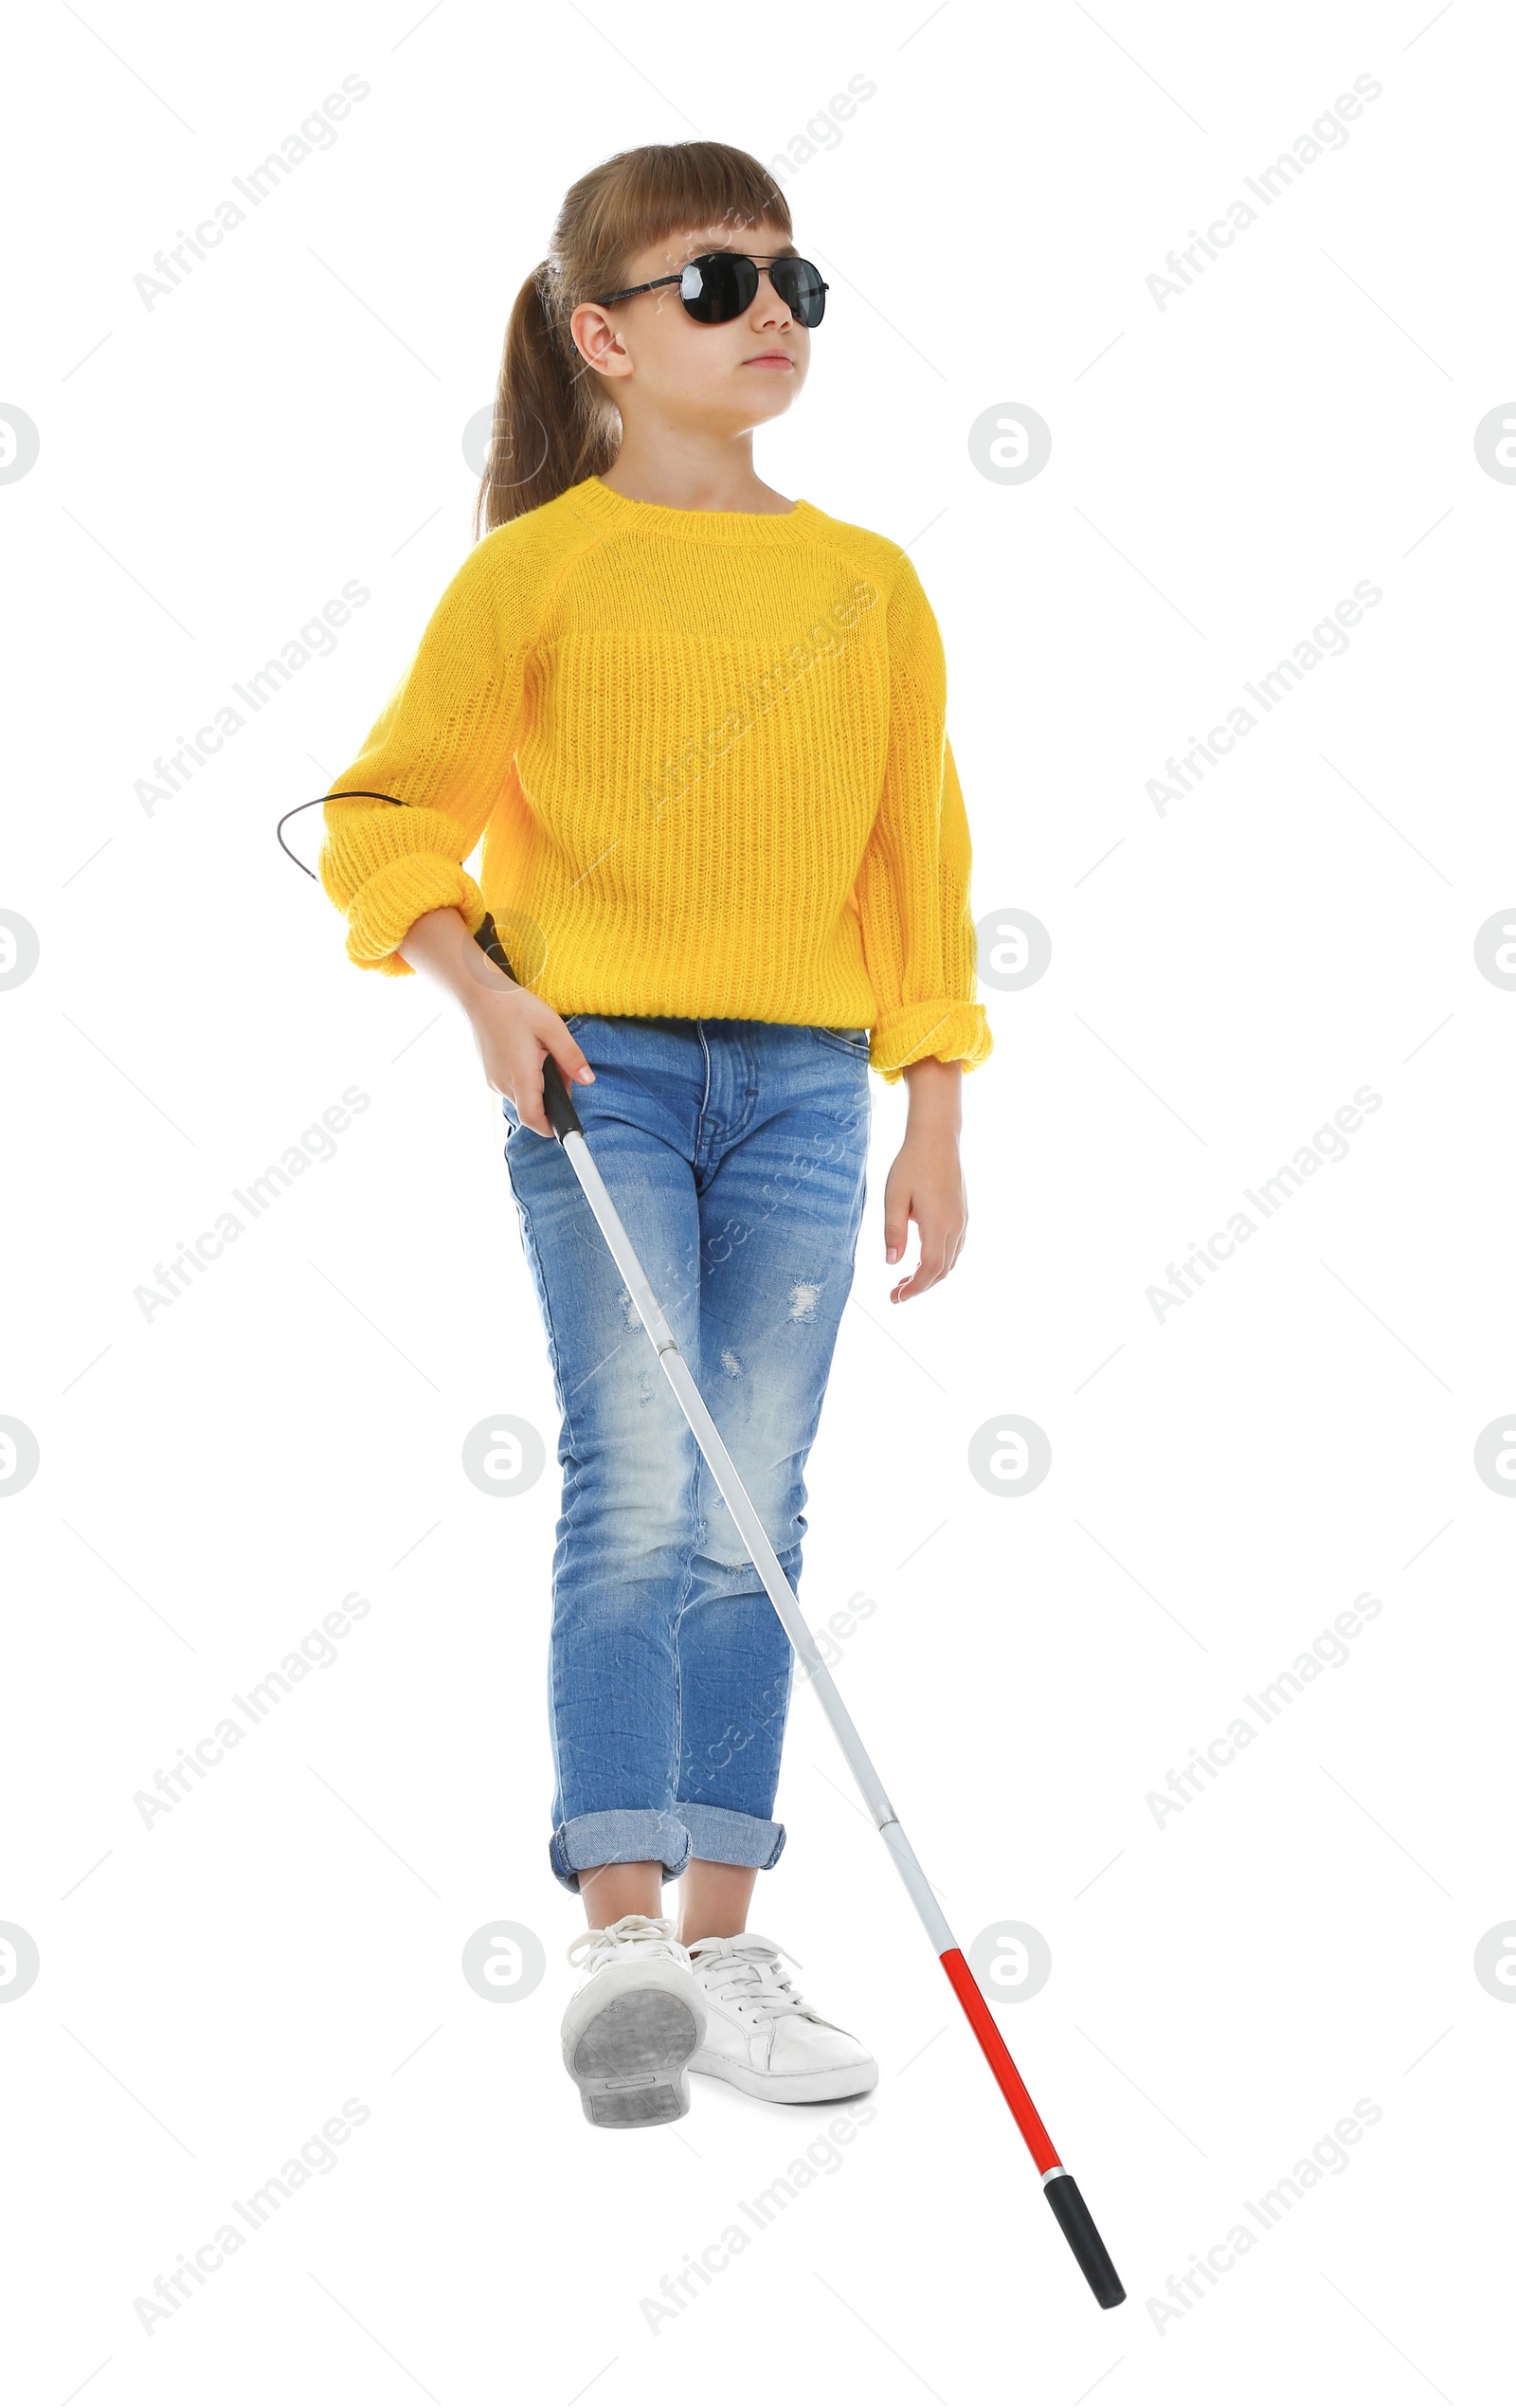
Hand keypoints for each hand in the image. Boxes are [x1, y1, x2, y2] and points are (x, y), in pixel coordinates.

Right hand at [395, 905, 594, 1136]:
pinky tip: (529, 1053)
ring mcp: (493, 1079)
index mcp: (520, 1075)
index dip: (551, 1129)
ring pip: (522, 1096)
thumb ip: (571, 1057)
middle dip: (552, 1097)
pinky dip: (526, 1078)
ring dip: (538, 1086)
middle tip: (561, 1068)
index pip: (534, 1119)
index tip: (567, 1130)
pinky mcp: (489, 1073)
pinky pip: (512, 1086)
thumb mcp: (551, 1027)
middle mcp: (503, 1083)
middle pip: (532, 1107)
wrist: (478, 993)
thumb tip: (588, 1080)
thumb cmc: (514, 1007)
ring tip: (543, 1054)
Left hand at [882, 1059, 966, 1302]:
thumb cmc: (911, 1165)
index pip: (929, 1270)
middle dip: (920, 1286)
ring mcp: (962, 1220)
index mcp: (937, 1225)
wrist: (937, 1138)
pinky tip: (923, 1259)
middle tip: (895, 1293)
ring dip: (931, 1275)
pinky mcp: (962, 1213)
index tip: (895, 1299)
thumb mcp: (894, 1198)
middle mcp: (955, 1226)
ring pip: (951, 1261)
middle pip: (942, 1270)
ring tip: (906, 1280)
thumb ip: (893, 1232)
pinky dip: (940, 1262)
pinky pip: (955, 1247)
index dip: (914, 1289)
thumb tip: (891, 1263)